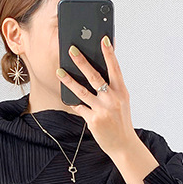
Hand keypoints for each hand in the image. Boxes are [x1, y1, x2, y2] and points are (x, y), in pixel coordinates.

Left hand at [57, 35, 141, 159]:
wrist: (123, 144)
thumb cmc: (121, 120)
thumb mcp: (122, 101)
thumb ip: (112, 87)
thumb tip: (97, 71)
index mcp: (121, 92)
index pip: (115, 68)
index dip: (109, 53)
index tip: (103, 39)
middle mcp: (112, 99)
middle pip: (95, 76)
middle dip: (82, 62)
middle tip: (71, 50)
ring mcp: (102, 110)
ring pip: (82, 91)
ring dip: (69, 80)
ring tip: (59, 71)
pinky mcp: (93, 120)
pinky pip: (79, 107)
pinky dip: (72, 102)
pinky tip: (66, 96)